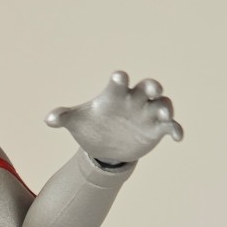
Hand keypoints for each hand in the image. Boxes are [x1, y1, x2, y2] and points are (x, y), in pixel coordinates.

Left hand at [46, 72, 182, 162]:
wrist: (105, 148)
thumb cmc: (93, 127)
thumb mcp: (77, 123)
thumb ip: (64, 117)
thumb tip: (49, 119)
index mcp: (115, 95)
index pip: (119, 83)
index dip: (120, 79)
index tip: (119, 77)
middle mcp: (135, 100)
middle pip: (147, 88)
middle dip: (152, 87)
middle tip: (154, 89)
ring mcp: (147, 114)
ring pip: (162, 105)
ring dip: (165, 108)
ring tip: (165, 116)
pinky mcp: (157, 129)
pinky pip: (170, 126)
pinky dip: (175, 129)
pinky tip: (177, 137)